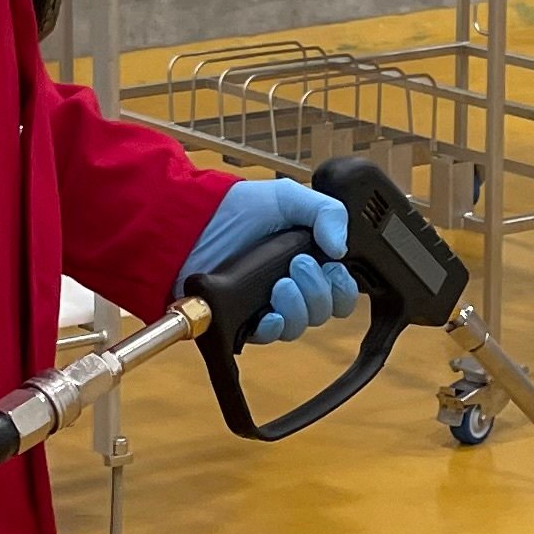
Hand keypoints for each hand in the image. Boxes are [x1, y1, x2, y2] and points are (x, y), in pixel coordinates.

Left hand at [180, 176, 358, 343]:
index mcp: (308, 261)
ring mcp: (267, 305)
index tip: (332, 267)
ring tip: (280, 284)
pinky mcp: (242, 321)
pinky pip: (269, 337)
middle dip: (319, 291)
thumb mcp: (287, 197)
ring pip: (300, 325)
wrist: (190, 224)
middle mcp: (291, 287)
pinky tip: (269, 313)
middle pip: (324, 311)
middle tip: (299, 264)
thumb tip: (342, 247)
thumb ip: (325, 212)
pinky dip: (275, 327)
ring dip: (298, 307)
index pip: (340, 290)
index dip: (342, 286)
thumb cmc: (235, 208)